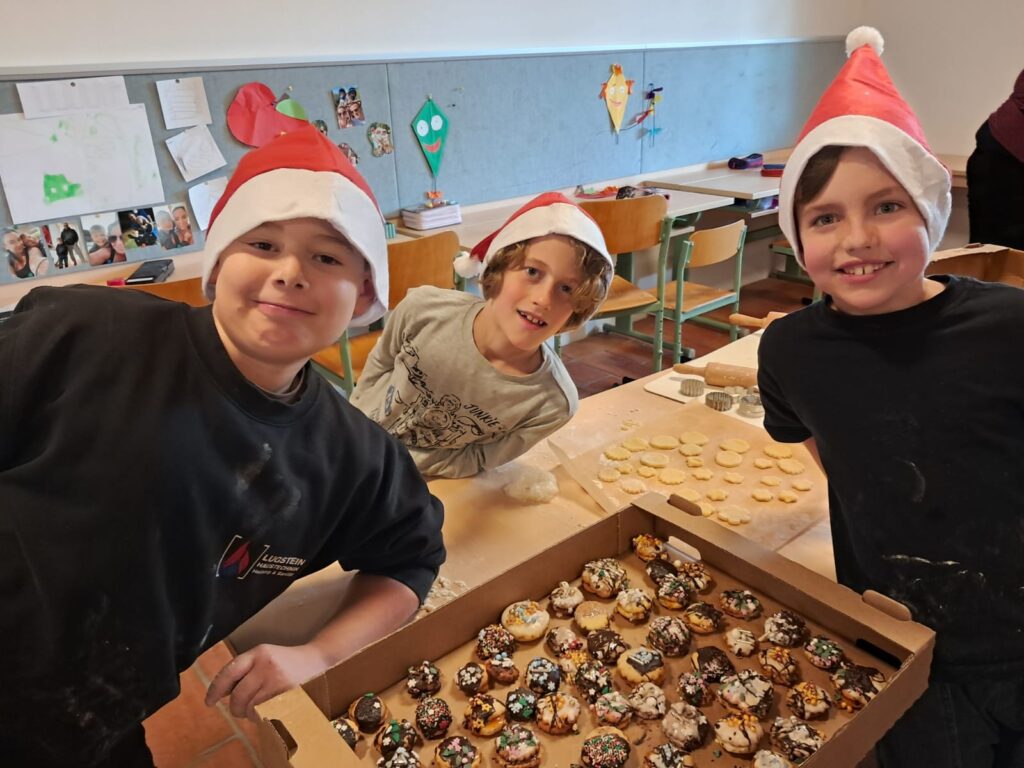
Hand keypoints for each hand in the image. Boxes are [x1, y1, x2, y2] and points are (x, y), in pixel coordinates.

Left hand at [204, 643, 327, 720]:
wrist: (315, 659)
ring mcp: (277, 679)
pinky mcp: (287, 692)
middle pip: (238, 694)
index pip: (230, 671)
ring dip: (249, 713)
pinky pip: (265, 712)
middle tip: (238, 710)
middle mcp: (266, 664)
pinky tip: (266, 710)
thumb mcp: (264, 658)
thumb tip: (222, 691)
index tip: (210, 701)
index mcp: (257, 653)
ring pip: (250, 706)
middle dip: (235, 708)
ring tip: (256, 709)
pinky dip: (261, 716)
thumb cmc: (286, 661)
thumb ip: (245, 670)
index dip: (216, 689)